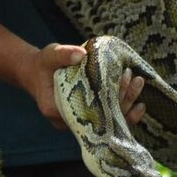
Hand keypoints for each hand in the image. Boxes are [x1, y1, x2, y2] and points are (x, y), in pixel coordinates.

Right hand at [20, 44, 147, 129]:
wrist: (36, 73)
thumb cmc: (43, 65)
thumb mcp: (49, 56)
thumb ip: (63, 55)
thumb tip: (82, 53)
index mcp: (56, 110)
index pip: (86, 112)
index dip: (106, 101)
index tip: (120, 85)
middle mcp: (69, 121)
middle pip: (101, 120)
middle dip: (121, 101)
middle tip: (133, 80)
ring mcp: (80, 122)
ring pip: (107, 122)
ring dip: (126, 104)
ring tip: (138, 83)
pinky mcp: (88, 118)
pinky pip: (108, 122)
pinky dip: (124, 112)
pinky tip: (140, 104)